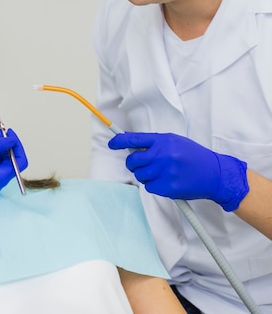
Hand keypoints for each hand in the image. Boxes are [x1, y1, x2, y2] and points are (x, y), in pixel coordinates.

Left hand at [108, 132, 248, 211]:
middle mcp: (163, 155)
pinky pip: (149, 187)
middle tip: (143, 164)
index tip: (112, 143)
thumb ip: (154, 143)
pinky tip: (168, 181)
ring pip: (140, 175)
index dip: (119, 141)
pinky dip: (154, 186)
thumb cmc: (194, 157)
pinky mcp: (168, 187)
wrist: (215, 174)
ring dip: (146, 175)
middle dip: (133, 163)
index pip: (134, 139)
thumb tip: (130, 144)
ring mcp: (165, 172)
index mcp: (163, 141)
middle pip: (132, 161)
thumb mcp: (175, 142)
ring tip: (162, 172)